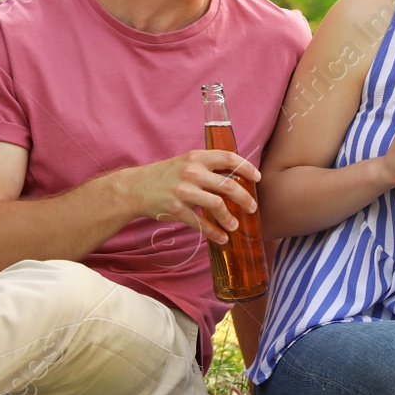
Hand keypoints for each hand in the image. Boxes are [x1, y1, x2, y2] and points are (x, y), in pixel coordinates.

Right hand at [129, 149, 258, 244]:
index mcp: (197, 157)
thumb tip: (237, 175)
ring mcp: (183, 191)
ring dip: (229, 218)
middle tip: (252, 207)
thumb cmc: (166, 174)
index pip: (228, 158)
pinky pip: (200, 223)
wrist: (136, 187)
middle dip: (244, 198)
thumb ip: (208, 166)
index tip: (257, 177)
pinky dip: (214, 233)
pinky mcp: (176, 209)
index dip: (246, 167)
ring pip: (217, 205)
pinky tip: (222, 238)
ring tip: (235, 225)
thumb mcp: (187, 161)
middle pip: (227, 185)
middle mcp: (191, 172)